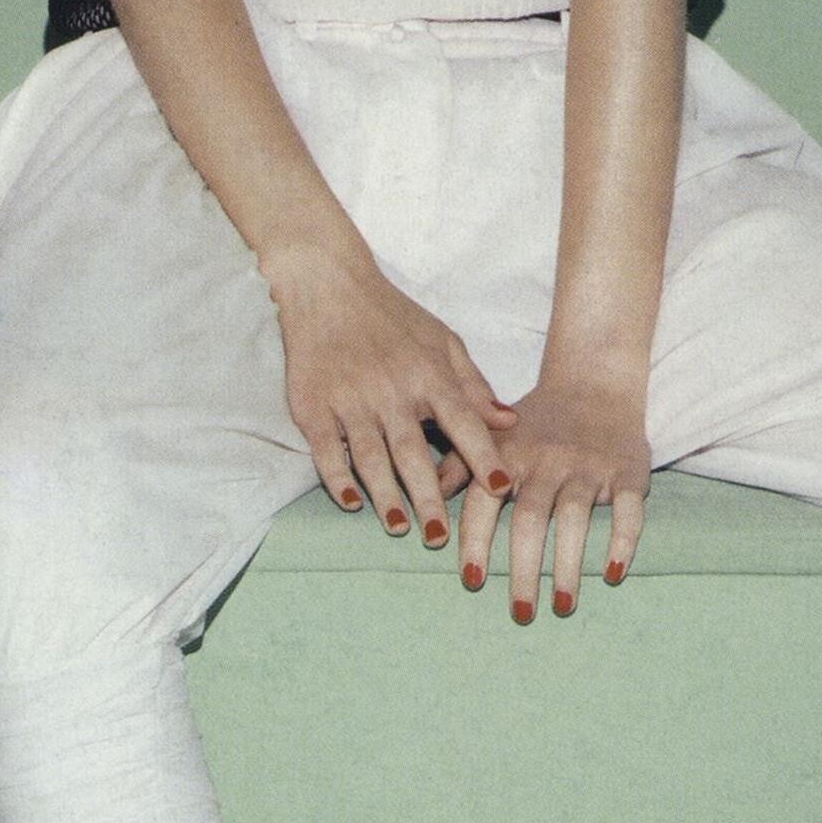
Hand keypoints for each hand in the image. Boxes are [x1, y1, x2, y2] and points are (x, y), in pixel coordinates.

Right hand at [267, 244, 515, 546]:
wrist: (327, 286)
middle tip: (439, 536)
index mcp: (427, 374)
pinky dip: (338, 477)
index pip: (462, 422)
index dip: (482, 457)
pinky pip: (325, 450)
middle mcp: (389, 390)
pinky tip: (352, 500)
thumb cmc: (392, 316)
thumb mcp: (442, 341)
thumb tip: (509, 421)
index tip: (500, 490)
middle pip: (412, 452)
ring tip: (399, 527)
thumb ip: (473, 384)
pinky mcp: (313, 405)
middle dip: (428, 496)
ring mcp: (348, 399)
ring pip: (369, 457)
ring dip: (385, 495)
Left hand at [457, 371, 649, 617]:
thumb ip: (457, 467)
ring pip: (575, 520)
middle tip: (519, 613)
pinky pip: (627, 511)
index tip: (471, 581)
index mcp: (508, 456)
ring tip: (560, 606)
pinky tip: (612, 575)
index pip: (485, 503)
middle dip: (523, 569)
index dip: (475, 542)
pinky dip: (622, 542)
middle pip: (530, 520)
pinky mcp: (628, 473)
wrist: (594, 382)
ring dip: (568, 566)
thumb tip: (421, 507)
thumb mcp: (491, 436)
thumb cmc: (534, 421)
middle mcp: (547, 462)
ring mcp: (588, 468)